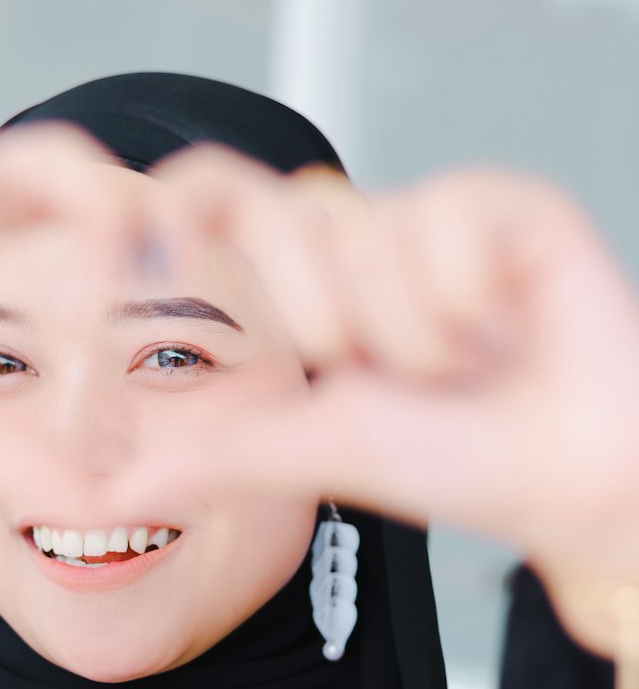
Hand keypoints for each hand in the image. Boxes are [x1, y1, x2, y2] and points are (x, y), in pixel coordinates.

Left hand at [96, 144, 638, 652]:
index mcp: (306, 278)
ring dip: (412, 332)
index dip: (173, 209)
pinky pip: (448, 219)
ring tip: (465, 365)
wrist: (573, 479)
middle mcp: (364, 232)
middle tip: (394, 376)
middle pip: (286, 215)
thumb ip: (221, 453)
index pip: (216, 199)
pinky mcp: (507, 207)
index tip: (136, 263)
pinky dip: (467, 297)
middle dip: (330, 320)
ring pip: (370, 233)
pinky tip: (506, 327)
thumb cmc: (454, 460)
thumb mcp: (319, 451)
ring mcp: (434, 214)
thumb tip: (115, 490)